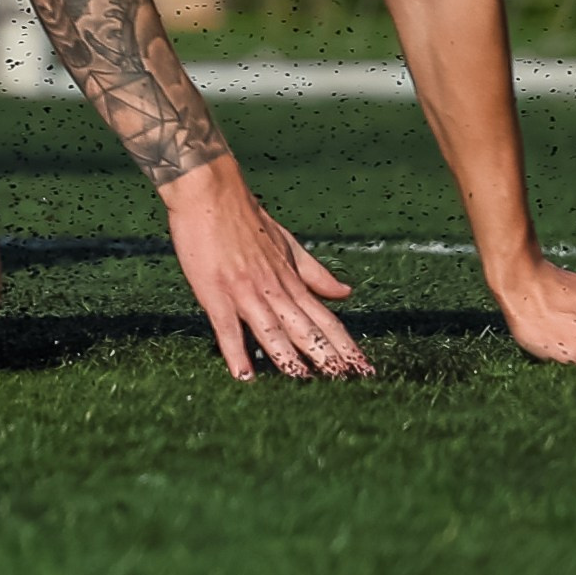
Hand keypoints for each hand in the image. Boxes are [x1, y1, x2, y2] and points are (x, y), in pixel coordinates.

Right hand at [164, 154, 369, 381]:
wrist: (209, 189)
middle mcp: (272, 288)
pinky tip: (244, 377)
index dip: (346, 345)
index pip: (325, 318)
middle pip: (305, 329)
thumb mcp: (286, 243)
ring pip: (272, 331)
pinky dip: (236, 352)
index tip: (366, 370)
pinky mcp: (215, 292)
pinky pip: (228, 328)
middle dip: (328, 358)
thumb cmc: (246, 215)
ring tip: (305, 385)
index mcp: (289, 279)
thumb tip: (346, 292)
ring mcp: (244, 291)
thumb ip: (314, 272)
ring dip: (288, 360)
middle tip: (349, 385)